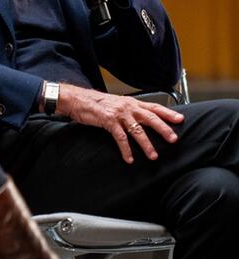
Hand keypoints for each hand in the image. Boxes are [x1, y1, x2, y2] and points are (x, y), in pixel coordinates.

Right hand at [57, 84, 183, 163]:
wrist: (78, 99)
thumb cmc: (96, 103)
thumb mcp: (117, 103)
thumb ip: (130, 110)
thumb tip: (142, 118)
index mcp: (132, 102)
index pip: (154, 107)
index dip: (168, 113)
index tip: (180, 119)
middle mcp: (128, 107)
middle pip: (150, 118)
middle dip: (163, 129)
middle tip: (173, 140)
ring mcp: (119, 114)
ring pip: (138, 131)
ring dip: (146, 145)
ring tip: (153, 156)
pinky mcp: (108, 121)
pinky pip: (121, 138)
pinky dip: (126, 150)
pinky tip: (129, 158)